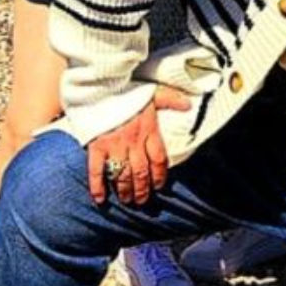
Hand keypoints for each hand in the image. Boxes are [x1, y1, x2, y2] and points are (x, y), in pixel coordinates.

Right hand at [87, 85, 191, 206]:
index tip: (160, 186)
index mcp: (148, 129)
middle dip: (142, 190)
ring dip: (125, 191)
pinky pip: (96, 171)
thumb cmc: (129, 89)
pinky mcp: (96, 146)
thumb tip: (189, 104)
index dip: (160, 175)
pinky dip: (97, 187)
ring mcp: (113, 145)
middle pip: (141, 172)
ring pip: (122, 175)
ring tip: (127, 201)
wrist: (102, 84)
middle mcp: (132, 141)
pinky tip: (100, 199)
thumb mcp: (154, 92)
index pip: (159, 159)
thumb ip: (171, 100)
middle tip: (142, 201)